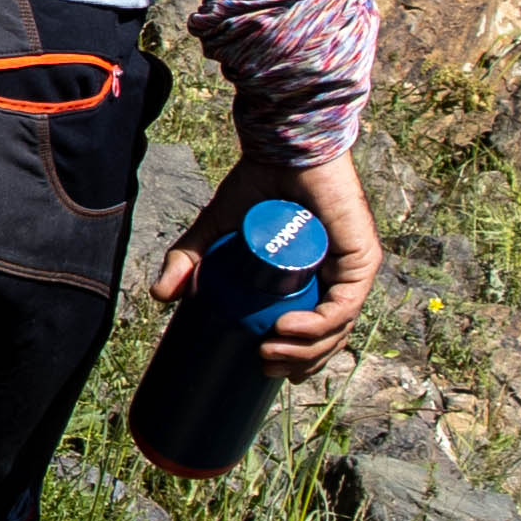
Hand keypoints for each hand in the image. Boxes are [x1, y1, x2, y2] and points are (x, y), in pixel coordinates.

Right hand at [149, 141, 377, 369]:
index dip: (297, 360)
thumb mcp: (216, 229)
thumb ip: (189, 259)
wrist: (284, 148)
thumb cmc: (260, 183)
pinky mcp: (362, 259)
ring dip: (307, 352)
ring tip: (268, 355)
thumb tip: (159, 297)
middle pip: (330, 338)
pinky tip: (287, 330)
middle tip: (263, 369)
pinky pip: (345, 305)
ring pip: (339, 328)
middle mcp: (341, 279)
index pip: (316, 333)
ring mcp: (355, 270)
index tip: (262, 372)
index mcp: (316, 280)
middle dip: (301, 364)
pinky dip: (319, 325)